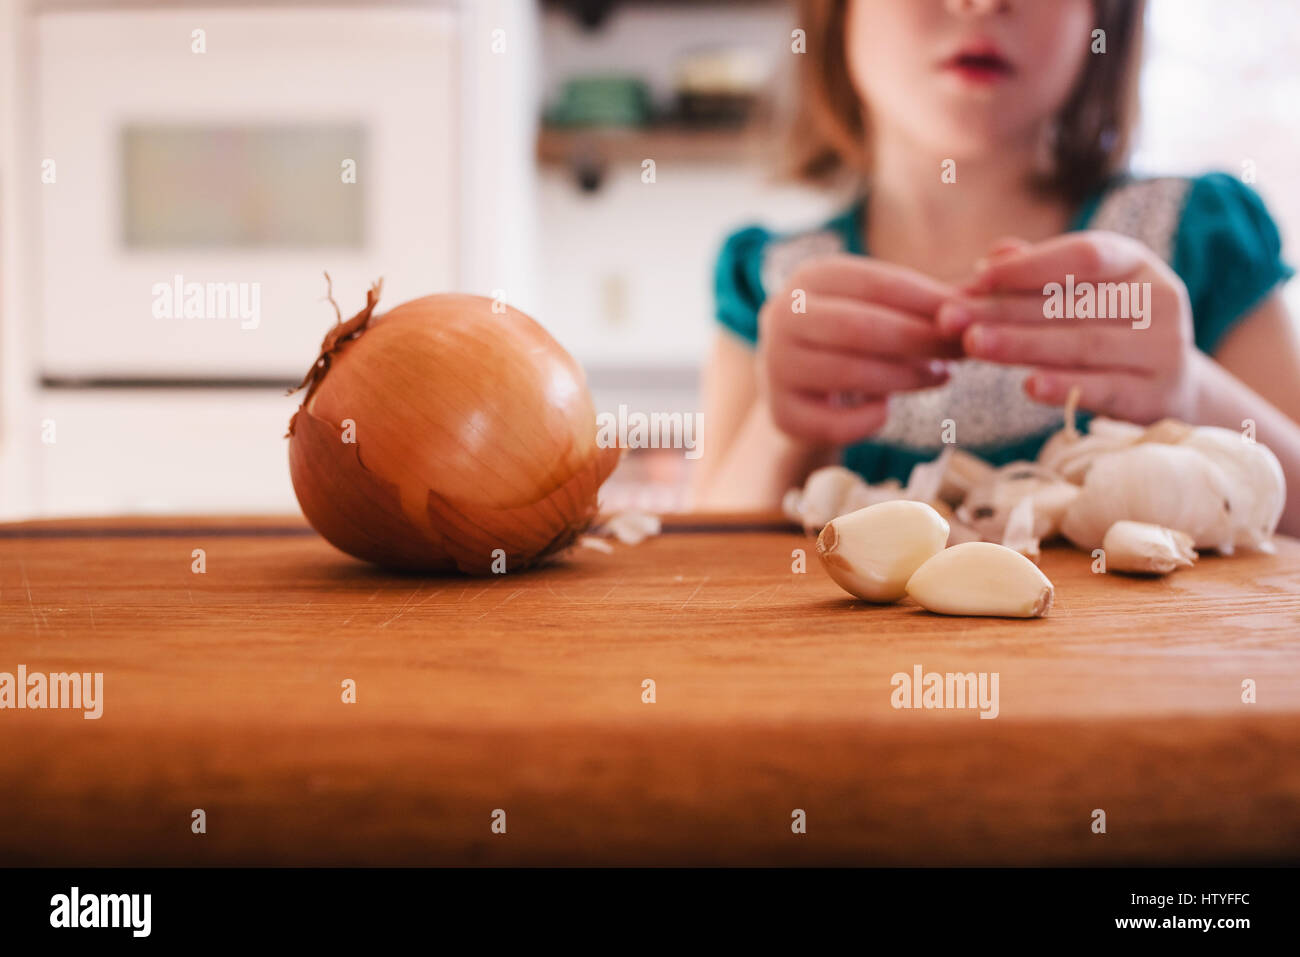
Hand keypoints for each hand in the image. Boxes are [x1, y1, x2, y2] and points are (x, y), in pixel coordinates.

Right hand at [758, 254, 961, 444]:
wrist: (801, 388)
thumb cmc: (855, 339)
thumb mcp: (883, 308)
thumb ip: (930, 300)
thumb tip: (992, 283)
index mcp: (809, 277)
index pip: (876, 281)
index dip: (927, 300)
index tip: (970, 315)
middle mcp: (781, 316)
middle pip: (860, 326)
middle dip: (919, 340)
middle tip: (962, 352)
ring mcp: (774, 366)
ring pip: (850, 372)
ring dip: (906, 377)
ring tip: (940, 376)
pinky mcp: (780, 413)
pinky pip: (837, 422)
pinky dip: (872, 418)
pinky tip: (887, 410)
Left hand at [937, 231, 1197, 422]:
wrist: (1173, 386)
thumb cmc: (1110, 328)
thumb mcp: (1084, 291)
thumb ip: (1039, 273)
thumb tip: (992, 255)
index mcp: (1135, 262)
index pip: (1083, 255)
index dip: (1027, 267)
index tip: (975, 278)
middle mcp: (1157, 299)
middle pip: (1071, 304)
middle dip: (1004, 311)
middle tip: (949, 318)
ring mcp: (1162, 348)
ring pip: (1083, 345)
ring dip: (1022, 346)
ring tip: (971, 345)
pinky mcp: (1156, 395)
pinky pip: (1104, 389)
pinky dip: (1065, 387)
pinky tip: (1028, 386)